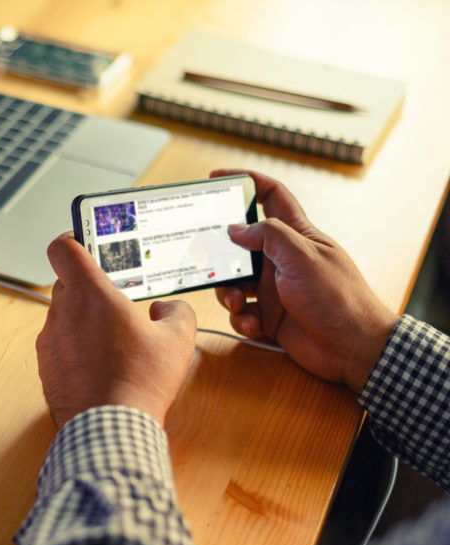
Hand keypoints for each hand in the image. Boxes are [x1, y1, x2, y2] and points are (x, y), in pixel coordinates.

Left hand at [36, 233, 196, 427]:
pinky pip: (58, 346)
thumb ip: (176, 312)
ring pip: (63, 317)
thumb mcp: (177, 340)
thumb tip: (166, 309)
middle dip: (89, 288)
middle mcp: (61, 314)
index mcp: (89, 295)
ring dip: (83, 322)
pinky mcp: (45, 368)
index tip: (85, 243)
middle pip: (67, 283)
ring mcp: (48, 342)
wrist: (110, 429)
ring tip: (113, 342)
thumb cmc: (140, 382)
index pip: (62, 247)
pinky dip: (75, 349)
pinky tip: (100, 366)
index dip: (72, 239)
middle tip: (115, 302)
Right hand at [211, 169, 398, 391]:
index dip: (246, 182)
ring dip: (228, 294)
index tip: (217, 179)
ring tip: (238, 304)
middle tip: (208, 261)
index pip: (270, 196)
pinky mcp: (269, 316)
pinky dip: (242, 319)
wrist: (352, 348)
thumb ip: (268, 235)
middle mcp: (282, 259)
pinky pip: (242, 313)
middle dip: (222, 255)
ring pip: (234, 282)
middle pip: (240, 245)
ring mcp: (275, 288)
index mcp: (296, 236)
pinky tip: (253, 325)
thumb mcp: (302, 257)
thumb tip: (236, 229)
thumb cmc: (337, 297)